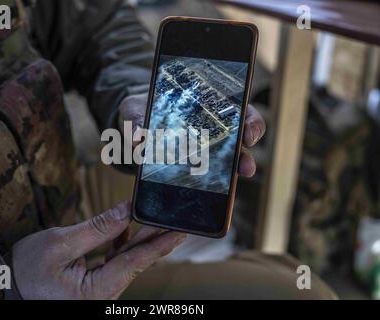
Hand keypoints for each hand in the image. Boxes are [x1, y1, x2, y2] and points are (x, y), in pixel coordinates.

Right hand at [12, 202, 185, 299]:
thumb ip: (98, 228)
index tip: (179, 231)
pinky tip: (127, 229)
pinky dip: (124, 244)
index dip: (160, 244)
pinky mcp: (97, 283)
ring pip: (129, 261)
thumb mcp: (60, 244)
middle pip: (136, 261)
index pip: (136, 262)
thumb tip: (126, 211)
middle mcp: (104, 295)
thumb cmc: (26, 270)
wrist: (7, 286)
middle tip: (175, 219)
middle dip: (156, 238)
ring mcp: (102, 290)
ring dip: (141, 239)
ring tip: (156, 218)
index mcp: (96, 291)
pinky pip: (117, 263)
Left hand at [119, 93, 265, 176]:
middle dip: (246, 155)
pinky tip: (211, 194)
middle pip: (240, 141)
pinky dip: (214, 188)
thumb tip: (136, 139)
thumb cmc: (140, 111)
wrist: (133, 129)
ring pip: (229, 163)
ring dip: (235, 174)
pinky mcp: (193, 171)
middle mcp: (212, 130)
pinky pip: (209, 180)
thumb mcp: (134, 108)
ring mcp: (205, 152)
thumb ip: (134, 116)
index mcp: (205, 107)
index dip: (250, 122)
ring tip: (232, 186)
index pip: (239, 111)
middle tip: (245, 166)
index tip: (247, 134)